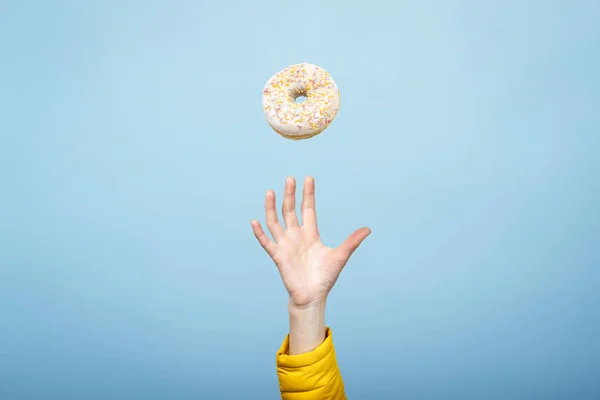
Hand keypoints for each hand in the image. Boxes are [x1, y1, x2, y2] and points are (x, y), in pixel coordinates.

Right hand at [251, 176, 370, 307]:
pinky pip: (266, 242)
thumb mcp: (341, 256)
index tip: (308, 178)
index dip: (308, 194)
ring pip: (275, 222)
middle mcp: (296, 236)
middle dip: (290, 195)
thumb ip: (352, 241)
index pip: (308, 209)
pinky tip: (254, 221)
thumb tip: (368, 229)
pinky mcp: (278, 256)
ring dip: (272, 207)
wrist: (313, 296)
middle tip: (290, 178)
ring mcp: (286, 245)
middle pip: (290, 210)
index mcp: (311, 233)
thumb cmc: (325, 277)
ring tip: (270, 192)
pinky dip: (260, 233)